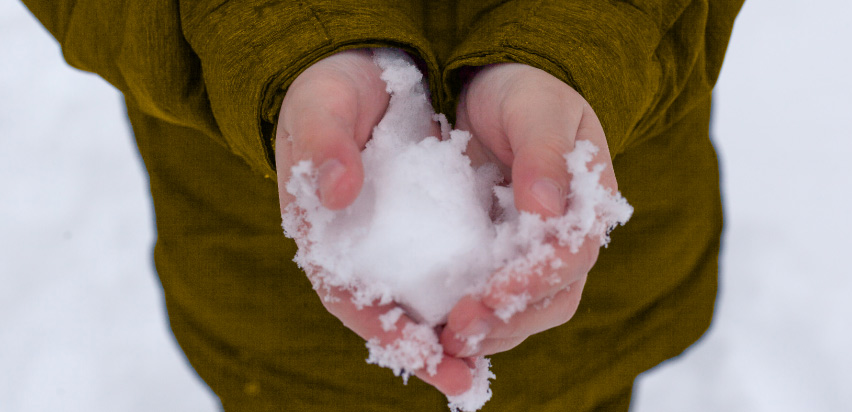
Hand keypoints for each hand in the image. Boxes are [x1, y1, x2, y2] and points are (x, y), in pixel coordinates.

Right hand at [275, 49, 471, 395]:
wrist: (368, 72)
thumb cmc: (334, 88)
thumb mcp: (322, 102)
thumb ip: (323, 140)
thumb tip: (337, 192)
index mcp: (322, 232)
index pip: (346, 296)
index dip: (380, 328)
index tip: (416, 349)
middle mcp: (362, 252)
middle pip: (393, 317)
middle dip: (428, 351)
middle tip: (461, 377)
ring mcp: (401, 246)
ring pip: (431, 304)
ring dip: (461, 334)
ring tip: (489, 362)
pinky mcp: (439, 230)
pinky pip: (463, 272)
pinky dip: (486, 294)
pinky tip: (514, 307)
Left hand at [441, 63, 618, 356]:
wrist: (497, 88)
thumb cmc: (523, 91)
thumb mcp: (534, 110)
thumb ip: (542, 153)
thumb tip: (545, 208)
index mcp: (587, 203)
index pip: (572, 255)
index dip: (535, 280)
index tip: (491, 294)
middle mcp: (567, 238)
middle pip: (553, 297)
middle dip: (509, 320)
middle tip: (458, 332)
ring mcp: (535, 255)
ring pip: (524, 311)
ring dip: (488, 333)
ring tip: (442, 344)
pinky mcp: (500, 262)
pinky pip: (491, 302)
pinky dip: (468, 321)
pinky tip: (431, 331)